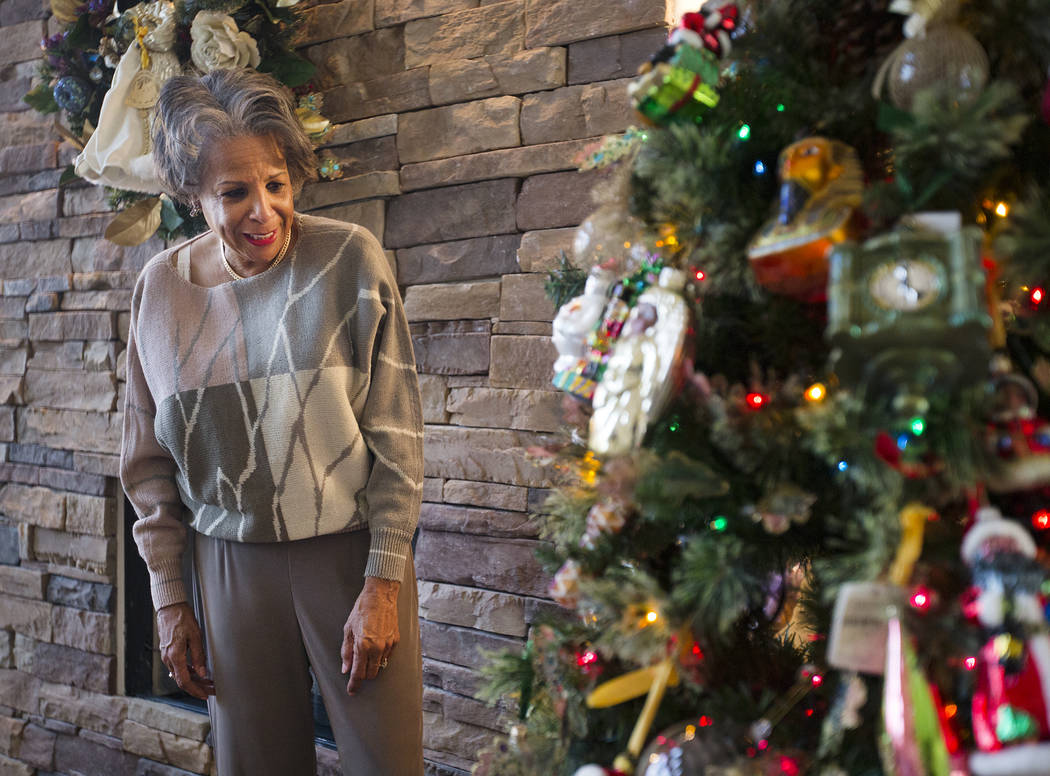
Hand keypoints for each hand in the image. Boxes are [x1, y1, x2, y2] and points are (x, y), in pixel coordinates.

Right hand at [158, 602, 214, 698]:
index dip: (195, 690)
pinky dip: (188, 671)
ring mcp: (167, 656)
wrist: (169, 608)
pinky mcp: (168, 652)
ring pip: (180, 674)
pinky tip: (197, 671)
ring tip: (208, 681)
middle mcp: (168, 659)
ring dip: (194, 679)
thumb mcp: (195, 637)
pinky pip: (178, 666)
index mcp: (175, 657)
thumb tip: (203, 673)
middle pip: (182, 680)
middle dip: (197, 687)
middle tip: (211, 690)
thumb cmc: (182, 619)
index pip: (184, 681)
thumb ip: (198, 656)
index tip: (205, 694)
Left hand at [341, 577, 399, 694]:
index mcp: (363, 645)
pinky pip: (387, 656)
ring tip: (366, 653)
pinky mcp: (396, 641)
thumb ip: (346, 651)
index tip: (351, 691)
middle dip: (363, 675)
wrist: (381, 596)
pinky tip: (375, 646)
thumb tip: (345, 668)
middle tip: (357, 671)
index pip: (358, 673)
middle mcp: (377, 648)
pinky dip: (380, 656)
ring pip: (380, 666)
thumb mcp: (348, 629)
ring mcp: (388, 645)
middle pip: (371, 674)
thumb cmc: (362, 610)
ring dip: (372, 665)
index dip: (354, 684)